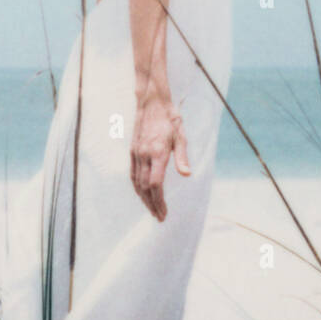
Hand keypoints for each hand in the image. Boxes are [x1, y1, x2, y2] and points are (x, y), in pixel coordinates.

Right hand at [130, 92, 190, 220]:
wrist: (152, 102)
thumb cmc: (170, 119)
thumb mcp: (181, 136)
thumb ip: (182, 157)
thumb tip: (187, 175)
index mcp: (157, 152)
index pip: (156, 184)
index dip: (159, 201)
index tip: (164, 213)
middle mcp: (144, 155)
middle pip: (146, 187)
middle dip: (152, 204)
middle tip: (159, 217)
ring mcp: (136, 153)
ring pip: (137, 182)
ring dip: (144, 199)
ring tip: (152, 210)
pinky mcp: (133, 151)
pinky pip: (133, 174)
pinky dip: (137, 187)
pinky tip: (142, 194)